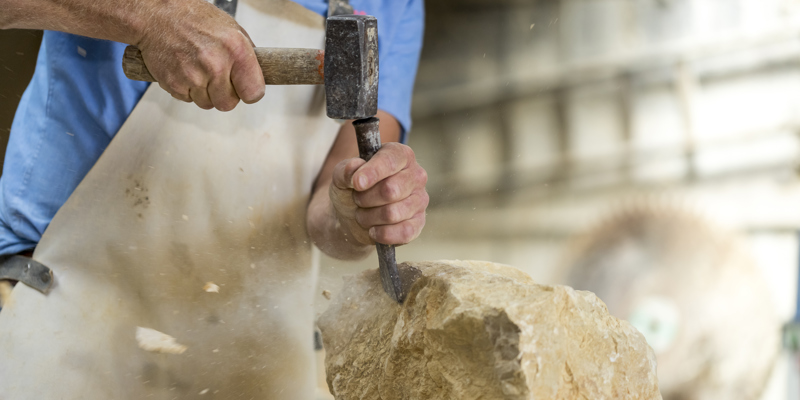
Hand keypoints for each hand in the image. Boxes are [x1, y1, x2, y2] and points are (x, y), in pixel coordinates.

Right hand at [136, 0, 264, 110]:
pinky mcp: (175, 84)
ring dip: (205, 92)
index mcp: (236, 50)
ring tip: (199, 70)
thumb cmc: (194, 19)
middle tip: (217, 78)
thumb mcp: (230, 28)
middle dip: (225, 94)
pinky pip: (188, 99)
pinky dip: (187, 89)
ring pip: (208, 104)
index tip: (243, 87)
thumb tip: (257, 76)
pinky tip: (185, 70)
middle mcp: (216, 64)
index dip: (248, 92)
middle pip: (229, 104)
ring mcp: (194, 76)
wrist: (156, 15)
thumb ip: (246, 55)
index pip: (254, 93)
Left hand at [330, 143, 428, 245]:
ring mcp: (420, 200)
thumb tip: (355, 168)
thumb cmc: (352, 190)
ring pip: (392, 214)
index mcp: (400, 155)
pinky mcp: (419, 223)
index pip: (391, 160)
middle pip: (390, 190)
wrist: (352, 217)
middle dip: (365, 199)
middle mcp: (416, 175)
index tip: (357, 184)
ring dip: (369, 217)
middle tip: (358, 199)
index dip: (373, 172)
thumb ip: (345, 170)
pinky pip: (404, 232)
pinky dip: (382, 234)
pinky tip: (374, 230)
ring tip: (364, 214)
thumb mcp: (341, 177)